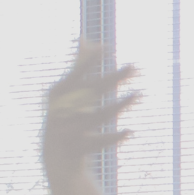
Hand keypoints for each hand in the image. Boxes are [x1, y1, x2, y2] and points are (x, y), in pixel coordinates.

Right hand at [42, 43, 138, 182]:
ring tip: (138, 94)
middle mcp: (63, 108)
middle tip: (133, 66)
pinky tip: (128, 131)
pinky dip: (112, 137)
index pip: (77, 73)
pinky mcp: (78, 148)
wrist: (55, 155)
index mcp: (60, 93)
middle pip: (93, 91)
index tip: (105, 48)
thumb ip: (80, 65)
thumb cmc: (66, 116)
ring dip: (119, 105)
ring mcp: (69, 128)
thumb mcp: (70, 91)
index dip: (90, 60)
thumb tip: (87, 40)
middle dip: (113, 79)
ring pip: (98, 116)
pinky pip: (97, 142)